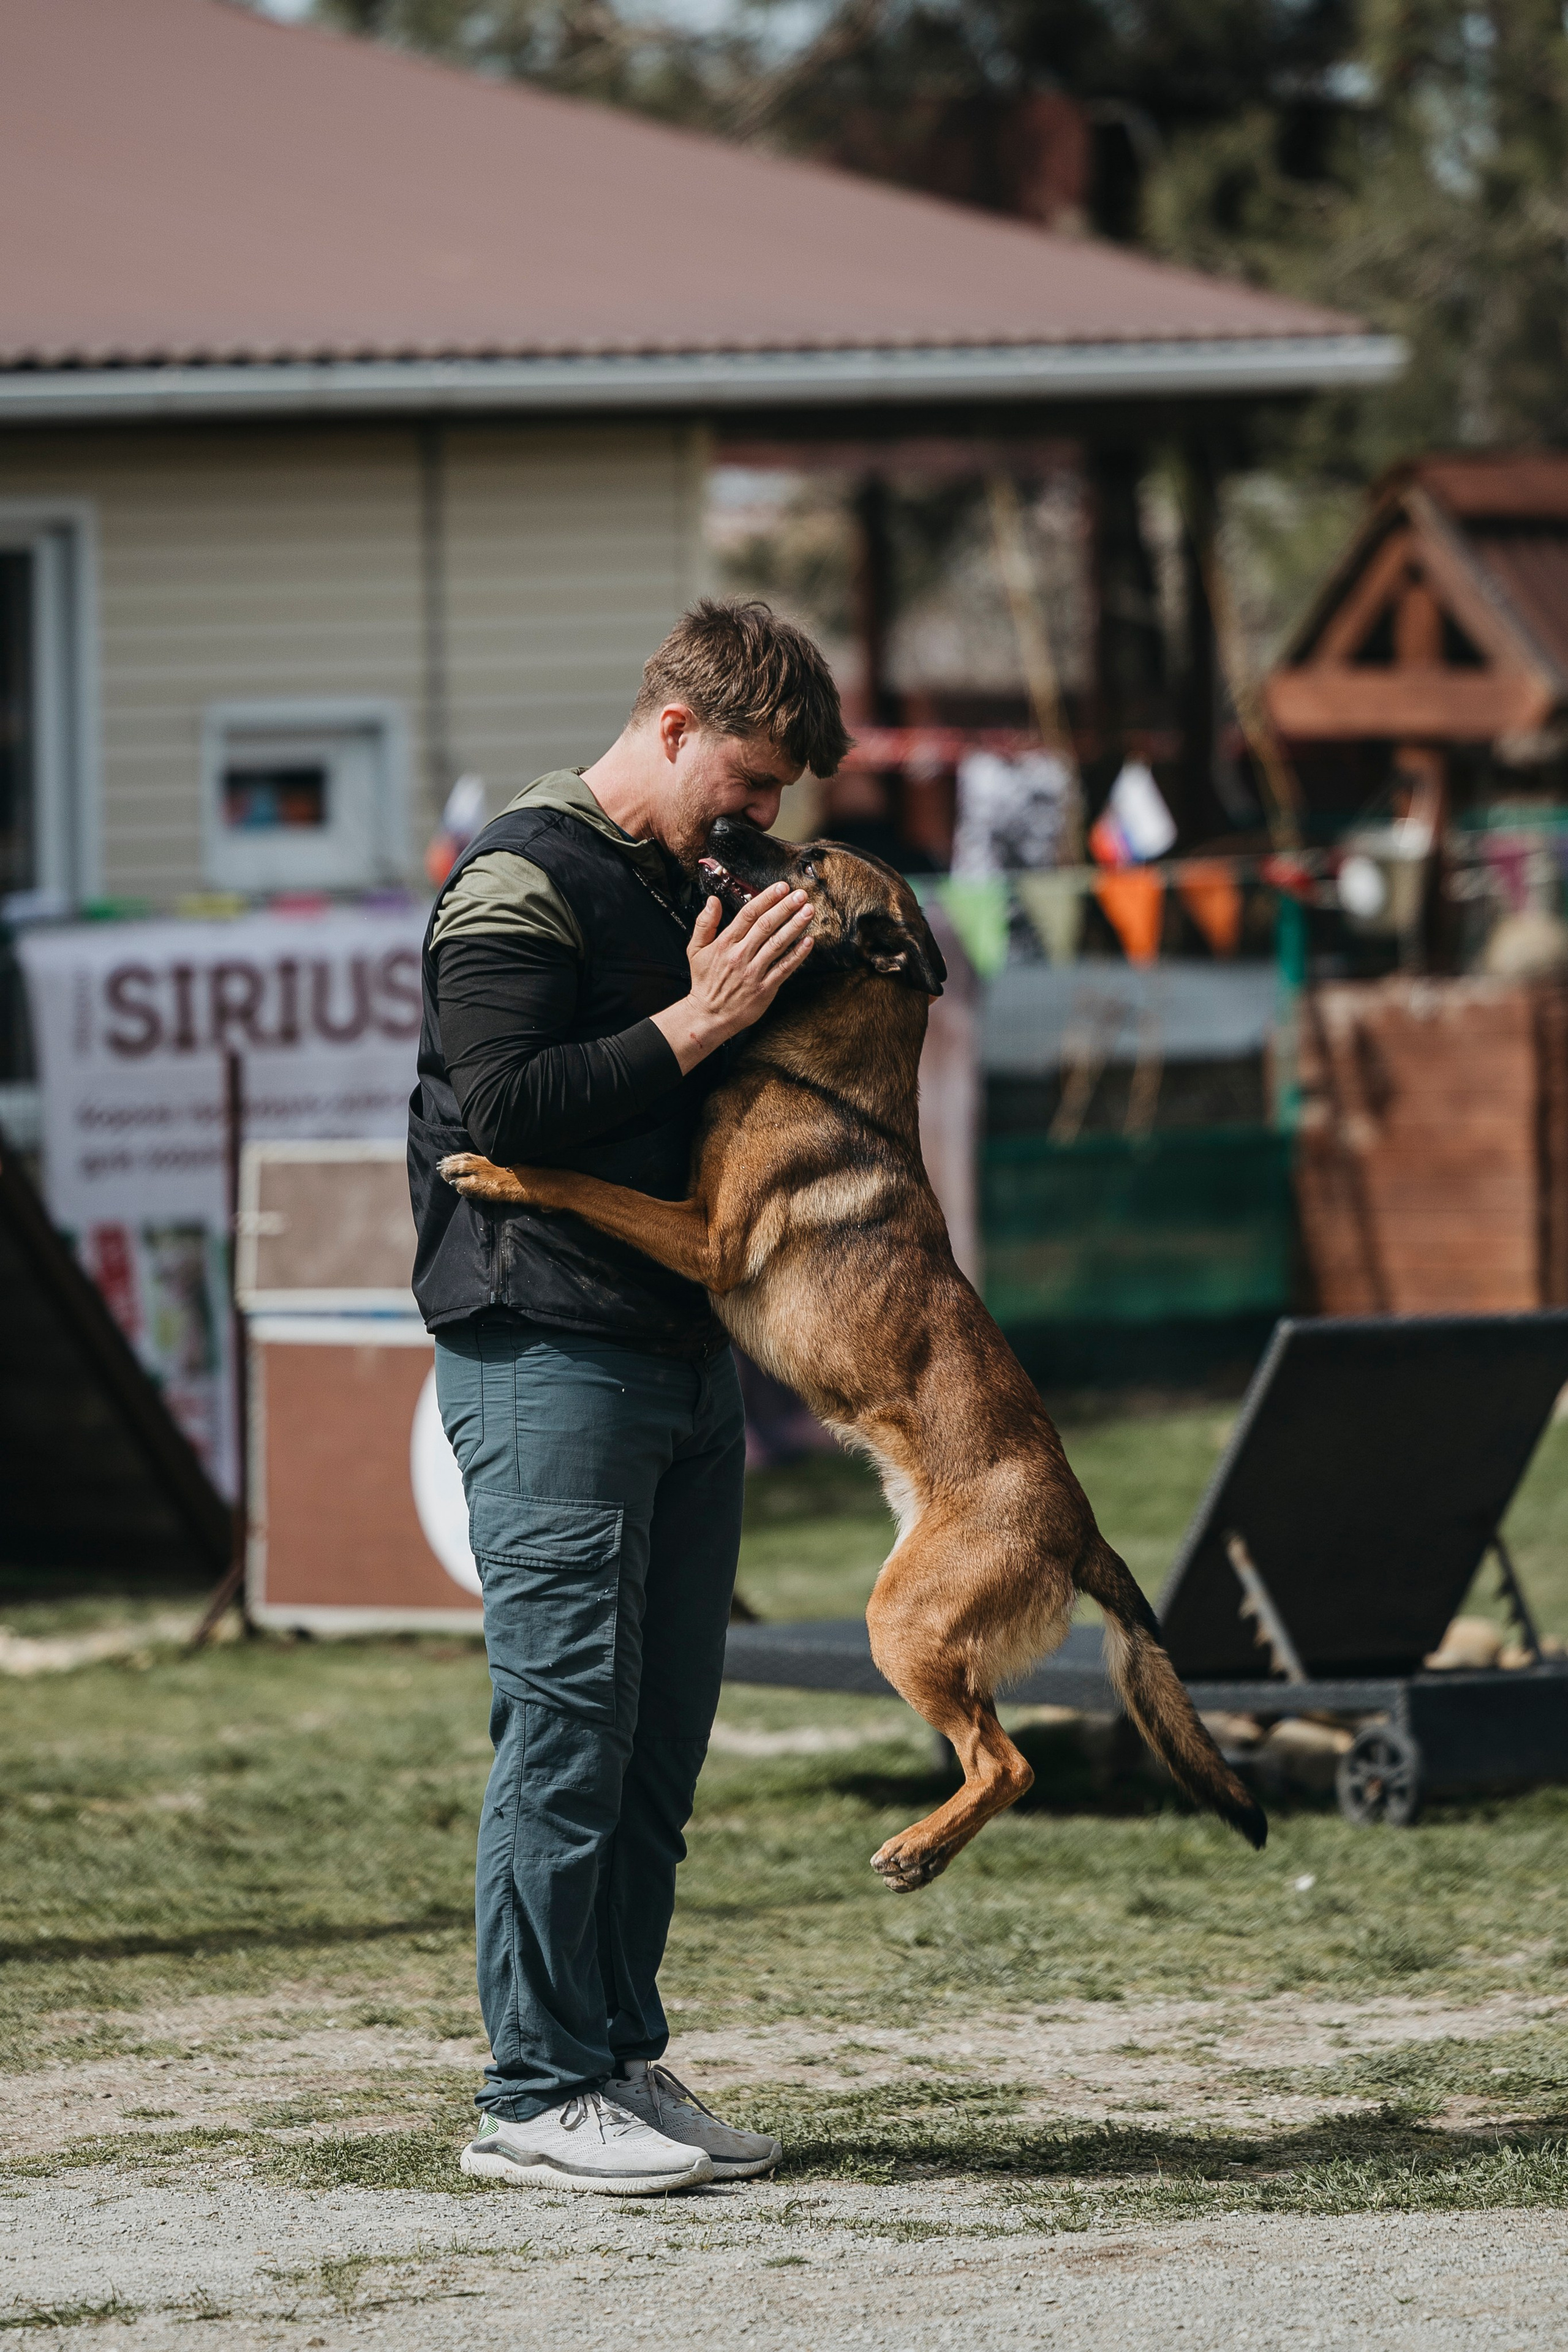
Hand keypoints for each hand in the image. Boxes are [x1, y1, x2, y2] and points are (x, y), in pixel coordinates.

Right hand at [652, 882, 812, 1071]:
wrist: (708, 1015)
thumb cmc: (704, 982)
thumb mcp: (695, 949)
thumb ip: (704, 923)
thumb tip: (712, 901)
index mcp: (725, 943)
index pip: (748, 915)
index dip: (767, 899)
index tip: (782, 888)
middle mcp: (740, 955)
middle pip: (766, 925)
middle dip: (785, 908)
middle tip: (801, 895)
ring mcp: (754, 972)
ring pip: (777, 944)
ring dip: (795, 926)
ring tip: (808, 911)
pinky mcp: (765, 988)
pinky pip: (784, 968)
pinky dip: (797, 955)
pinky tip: (809, 942)